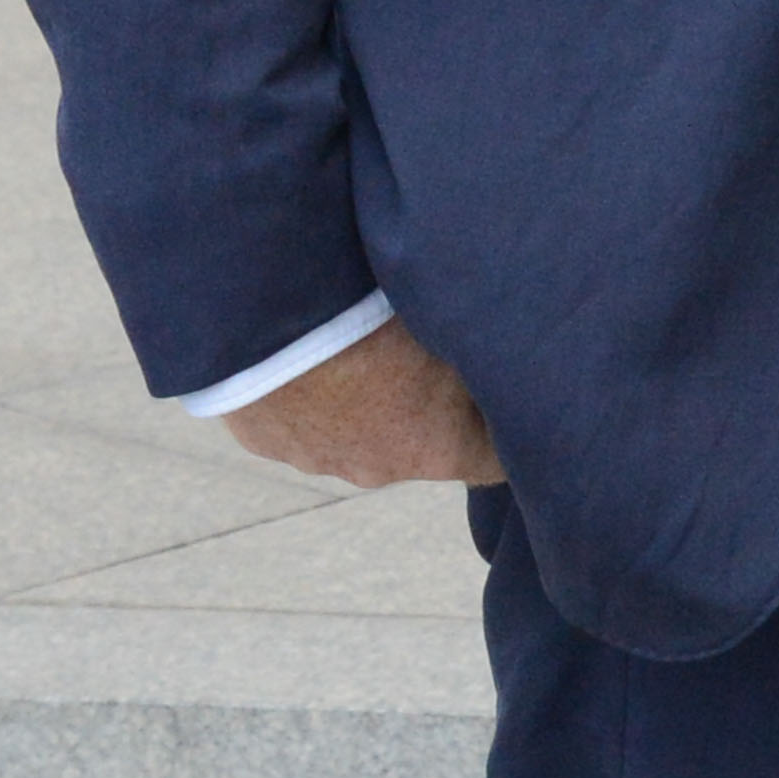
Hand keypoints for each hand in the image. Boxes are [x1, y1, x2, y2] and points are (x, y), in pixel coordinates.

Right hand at [218, 318, 501, 486]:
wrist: (267, 309)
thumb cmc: (375, 308)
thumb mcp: (455, 319)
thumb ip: (485, 348)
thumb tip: (513, 346)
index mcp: (440, 448)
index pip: (496, 459)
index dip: (505, 421)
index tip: (503, 386)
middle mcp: (380, 469)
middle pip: (423, 441)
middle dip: (429, 402)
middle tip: (423, 341)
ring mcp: (317, 460)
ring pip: (358, 430)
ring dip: (365, 395)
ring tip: (359, 338)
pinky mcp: (266, 441)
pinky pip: (302, 417)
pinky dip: (312, 389)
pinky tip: (311, 346)